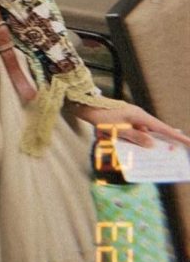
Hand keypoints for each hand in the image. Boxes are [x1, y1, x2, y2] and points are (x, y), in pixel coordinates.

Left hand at [72, 101, 189, 148]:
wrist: (85, 105)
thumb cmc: (102, 117)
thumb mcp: (119, 130)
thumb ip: (136, 137)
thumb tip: (153, 145)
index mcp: (141, 116)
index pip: (163, 129)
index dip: (177, 137)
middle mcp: (138, 116)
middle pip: (156, 131)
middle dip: (164, 142)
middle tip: (173, 153)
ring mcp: (131, 118)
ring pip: (145, 133)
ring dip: (148, 143)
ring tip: (156, 156)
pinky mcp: (124, 121)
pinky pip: (135, 133)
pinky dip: (137, 141)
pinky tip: (136, 150)